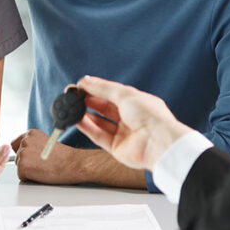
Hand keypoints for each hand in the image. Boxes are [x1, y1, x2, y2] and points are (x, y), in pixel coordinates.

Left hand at [10, 129, 86, 183]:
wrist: (72, 164)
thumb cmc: (64, 156)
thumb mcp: (46, 144)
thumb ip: (34, 145)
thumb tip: (27, 153)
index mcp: (31, 134)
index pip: (16, 144)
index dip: (24, 153)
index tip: (32, 157)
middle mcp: (25, 141)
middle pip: (17, 156)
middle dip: (26, 162)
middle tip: (42, 164)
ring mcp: (23, 153)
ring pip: (19, 166)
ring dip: (29, 170)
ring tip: (43, 168)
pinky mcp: (23, 166)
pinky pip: (21, 176)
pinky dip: (29, 178)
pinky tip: (41, 174)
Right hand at [74, 75, 192, 171]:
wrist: (159, 143)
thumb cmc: (150, 116)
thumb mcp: (125, 94)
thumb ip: (103, 88)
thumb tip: (85, 81)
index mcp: (136, 103)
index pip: (111, 94)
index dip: (95, 90)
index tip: (79, 86)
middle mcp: (130, 118)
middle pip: (104, 108)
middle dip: (87, 101)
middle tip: (71, 96)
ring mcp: (123, 133)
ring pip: (100, 122)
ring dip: (85, 114)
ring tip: (71, 107)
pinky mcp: (117, 148)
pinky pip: (98, 136)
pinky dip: (87, 128)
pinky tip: (77, 120)